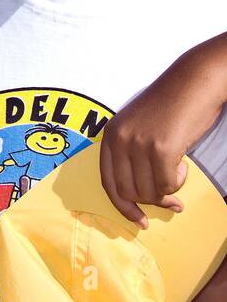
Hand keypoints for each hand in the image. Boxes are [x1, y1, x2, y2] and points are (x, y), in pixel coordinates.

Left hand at [100, 40, 226, 225]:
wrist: (194, 81)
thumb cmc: (170, 106)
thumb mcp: (138, 126)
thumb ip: (131, 156)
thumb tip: (138, 197)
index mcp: (110, 134)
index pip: (108, 182)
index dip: (122, 206)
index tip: (139, 219)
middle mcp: (119, 139)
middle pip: (128, 191)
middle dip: (151, 202)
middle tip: (171, 201)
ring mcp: (139, 143)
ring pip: (149, 191)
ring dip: (167, 191)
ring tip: (179, 172)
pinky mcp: (161, 148)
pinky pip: (167, 184)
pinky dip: (178, 182)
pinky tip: (185, 164)